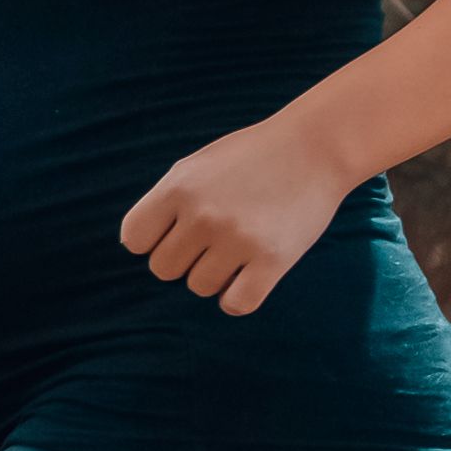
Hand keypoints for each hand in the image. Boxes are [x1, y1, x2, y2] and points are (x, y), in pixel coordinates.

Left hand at [118, 119, 356, 315]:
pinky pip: (236, 304)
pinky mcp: (273, 259)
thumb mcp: (197, 166)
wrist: (316, 146)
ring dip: (215, 275)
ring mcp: (238, 238)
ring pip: (199, 287)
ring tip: (239, 246)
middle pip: (163, 269)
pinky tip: (250, 276)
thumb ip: (164, 203)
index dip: (153, 240)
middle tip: (213, 238)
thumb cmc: (250, 158)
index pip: (134, 239)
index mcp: (179, 187)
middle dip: (184, 258)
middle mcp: (204, 214)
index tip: (177, 229)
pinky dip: (238, 298)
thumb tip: (138, 249)